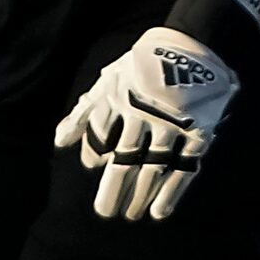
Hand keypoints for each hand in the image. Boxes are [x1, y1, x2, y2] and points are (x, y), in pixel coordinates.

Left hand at [55, 26, 236, 220]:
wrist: (192, 45)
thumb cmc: (141, 67)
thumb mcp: (109, 82)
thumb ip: (84, 113)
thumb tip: (59, 143)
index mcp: (121, 99)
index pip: (101, 135)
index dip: (94, 153)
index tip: (93, 169)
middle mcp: (146, 113)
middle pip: (125, 159)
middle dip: (114, 188)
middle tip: (105, 212)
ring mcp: (174, 124)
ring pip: (154, 167)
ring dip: (141, 194)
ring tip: (130, 214)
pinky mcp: (199, 130)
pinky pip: (184, 167)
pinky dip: (172, 192)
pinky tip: (159, 211)